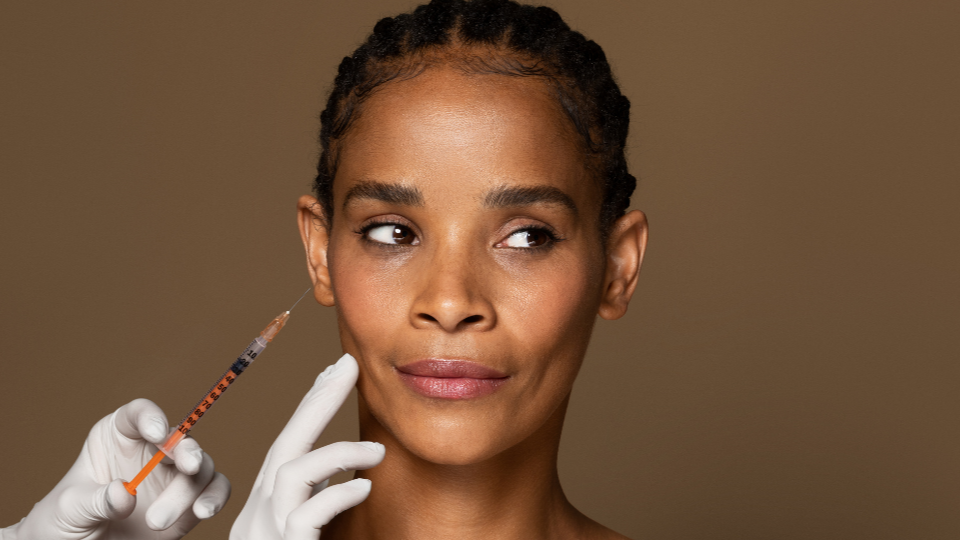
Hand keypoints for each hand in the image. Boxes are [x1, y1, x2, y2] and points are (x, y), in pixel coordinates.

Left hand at [2, 399, 229, 539]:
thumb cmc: (64, 521)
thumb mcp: (68, 509)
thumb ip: (95, 500)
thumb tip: (125, 494)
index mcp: (117, 437)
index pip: (138, 415)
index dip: (151, 417)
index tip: (157, 433)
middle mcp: (151, 450)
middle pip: (179, 439)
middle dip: (186, 451)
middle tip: (187, 467)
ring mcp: (172, 475)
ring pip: (199, 467)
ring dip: (186, 492)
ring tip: (156, 523)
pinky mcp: (189, 501)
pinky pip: (215, 490)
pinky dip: (214, 498)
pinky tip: (203, 511)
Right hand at [231, 354, 384, 539]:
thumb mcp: (301, 533)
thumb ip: (309, 505)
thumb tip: (329, 476)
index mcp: (263, 505)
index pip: (286, 445)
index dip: (309, 406)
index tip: (335, 371)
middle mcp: (257, 514)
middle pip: (284, 445)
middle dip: (317, 402)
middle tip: (348, 365)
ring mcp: (267, 532)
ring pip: (292, 474)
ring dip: (339, 453)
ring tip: (378, 451)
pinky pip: (305, 515)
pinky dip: (337, 495)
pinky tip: (364, 487)